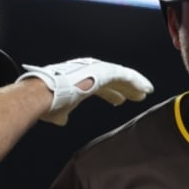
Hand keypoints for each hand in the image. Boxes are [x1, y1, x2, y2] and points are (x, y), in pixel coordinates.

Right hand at [18, 58, 153, 125]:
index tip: (120, 99)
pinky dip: (136, 81)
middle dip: (124, 88)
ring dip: (133, 85)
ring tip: (146, 92)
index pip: (99, 85)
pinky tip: (146, 89)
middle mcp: (87, 70)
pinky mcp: (102, 72)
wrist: (42, 94)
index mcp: (77, 78)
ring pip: (120, 76)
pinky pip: (124, 76)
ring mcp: (95, 69)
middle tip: (137, 95)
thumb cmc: (45, 102)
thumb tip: (61, 119)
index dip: (110, 92)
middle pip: (111, 79)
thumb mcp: (56, 109)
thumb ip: (62, 113)